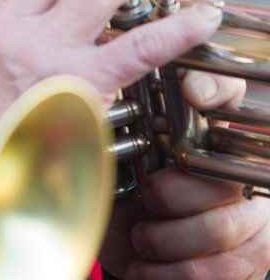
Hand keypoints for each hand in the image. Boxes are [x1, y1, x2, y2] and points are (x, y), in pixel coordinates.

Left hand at [101, 72, 269, 279]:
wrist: (125, 247)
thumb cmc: (118, 191)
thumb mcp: (107, 154)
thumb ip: (112, 122)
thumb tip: (99, 94)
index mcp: (200, 130)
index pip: (224, 91)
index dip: (212, 90)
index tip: (190, 92)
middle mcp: (235, 165)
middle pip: (220, 172)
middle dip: (169, 194)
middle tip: (143, 198)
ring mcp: (251, 212)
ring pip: (220, 226)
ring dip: (166, 239)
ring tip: (140, 238)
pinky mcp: (251, 254)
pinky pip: (223, 268)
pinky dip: (173, 273)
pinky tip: (145, 267)